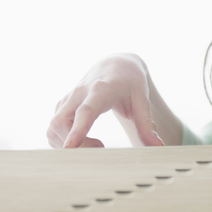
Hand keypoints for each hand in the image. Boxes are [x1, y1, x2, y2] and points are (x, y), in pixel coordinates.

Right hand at [46, 53, 164, 148]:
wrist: (115, 64)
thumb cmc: (130, 81)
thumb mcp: (142, 100)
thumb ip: (147, 125)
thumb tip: (158, 147)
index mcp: (101, 90)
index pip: (85, 111)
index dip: (77, 130)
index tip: (69, 148)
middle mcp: (79, 93)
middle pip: (61, 122)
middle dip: (73, 144)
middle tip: (100, 148)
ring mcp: (68, 99)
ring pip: (53, 126)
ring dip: (66, 144)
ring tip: (96, 145)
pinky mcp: (62, 105)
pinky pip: (53, 128)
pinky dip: (62, 140)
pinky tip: (82, 142)